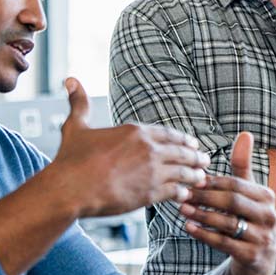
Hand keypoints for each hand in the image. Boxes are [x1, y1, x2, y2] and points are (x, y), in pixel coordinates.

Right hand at [52, 78, 209, 217]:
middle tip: (205, 159)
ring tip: (201, 178)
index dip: (183, 139)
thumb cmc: (71, 160)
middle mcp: (148, 149)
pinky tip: (185, 194)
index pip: (169, 133)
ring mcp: (152, 172)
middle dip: (196, 156)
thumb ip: (79, 103)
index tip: (192, 143)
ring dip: (194, 175)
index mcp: (135, 132)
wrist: (70, 189)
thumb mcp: (76, 126)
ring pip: (183, 172)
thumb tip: (71, 80)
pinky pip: (175, 191)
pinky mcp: (150, 193)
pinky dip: (183, 193)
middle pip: (182, 151)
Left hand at [179, 132, 275, 274]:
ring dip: (202, 215)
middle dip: (205, 197)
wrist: (256, 262)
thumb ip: (243, 166)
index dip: (212, 181)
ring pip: (228, 223)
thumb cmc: (247, 220)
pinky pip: (225, 243)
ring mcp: (263, 238)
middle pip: (232, 201)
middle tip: (182, 192)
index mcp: (267, 197)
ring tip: (182, 208)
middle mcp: (269, 216)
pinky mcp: (252, 256)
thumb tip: (245, 134)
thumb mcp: (247, 194)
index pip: (235, 184)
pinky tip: (188, 227)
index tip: (190, 178)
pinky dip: (204, 235)